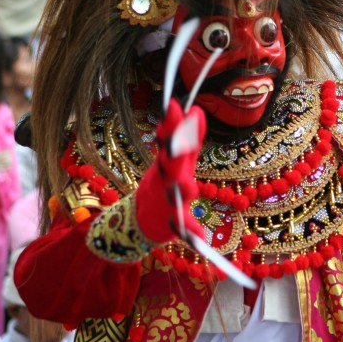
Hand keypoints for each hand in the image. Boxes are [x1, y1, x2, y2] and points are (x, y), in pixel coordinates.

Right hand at [135, 100, 205, 243]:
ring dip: (182, 188)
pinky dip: (189, 231)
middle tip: (175, 138)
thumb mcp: (178, 163)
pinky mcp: (170, 222)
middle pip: (172, 162)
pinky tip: (199, 235)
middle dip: (175, 149)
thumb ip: (189, 140)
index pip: (174, 140)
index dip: (174, 125)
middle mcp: (167, 178)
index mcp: (170, 163)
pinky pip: (182, 226)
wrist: (143, 221)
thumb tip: (197, 110)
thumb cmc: (165, 186)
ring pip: (175, 194)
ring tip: (189, 186)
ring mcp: (166, 200)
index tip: (175, 106)